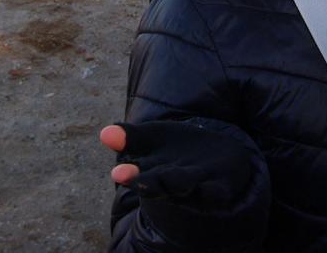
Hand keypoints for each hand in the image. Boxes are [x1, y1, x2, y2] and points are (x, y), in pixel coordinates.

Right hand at [99, 119, 254, 203]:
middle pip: (159, 184)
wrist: (222, 158)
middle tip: (132, 180)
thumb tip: (104, 133)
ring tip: (165, 177)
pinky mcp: (220, 189)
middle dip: (146, 182)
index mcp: (154, 172)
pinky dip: (210, 191)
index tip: (117, 172)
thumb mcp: (155, 139)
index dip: (130, 175)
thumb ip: (131, 138)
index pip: (139, 175)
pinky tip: (207, 187)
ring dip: (174, 183)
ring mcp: (197, 186)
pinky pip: (215, 193)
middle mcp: (173, 182)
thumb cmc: (180, 151)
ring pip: (184, 187)